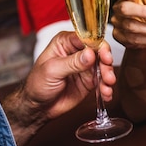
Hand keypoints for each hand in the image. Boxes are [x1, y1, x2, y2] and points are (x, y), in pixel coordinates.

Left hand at [3, 31, 114, 145]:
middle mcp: (77, 51)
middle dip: (106, 63)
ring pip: (103, 66)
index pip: (87, 38)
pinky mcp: (89, 80)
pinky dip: (106, 87)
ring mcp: (85, 66)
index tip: (105, 56)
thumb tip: (90, 53)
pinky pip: (102, 81)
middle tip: (108, 75)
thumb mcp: (52, 70)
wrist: (37, 107)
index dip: (99, 46)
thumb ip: (72, 62)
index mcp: (65, 42)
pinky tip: (106, 94)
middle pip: (99, 51)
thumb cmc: (37, 84)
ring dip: (108, 76)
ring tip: (107, 86)